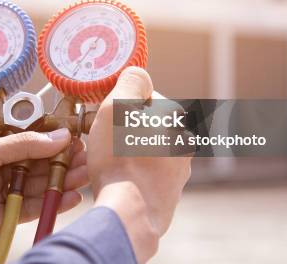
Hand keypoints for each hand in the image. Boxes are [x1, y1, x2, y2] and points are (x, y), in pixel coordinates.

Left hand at [0, 128, 87, 263]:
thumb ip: (21, 146)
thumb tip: (56, 136)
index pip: (28, 140)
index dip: (52, 138)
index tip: (74, 136)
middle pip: (37, 163)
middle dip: (62, 160)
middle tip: (86, 157)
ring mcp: (3, 193)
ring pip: (39, 185)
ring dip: (62, 180)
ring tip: (85, 175)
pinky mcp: (5, 216)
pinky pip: (34, 207)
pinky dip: (52, 202)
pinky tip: (71, 195)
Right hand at [87, 67, 191, 261]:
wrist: (130, 213)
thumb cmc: (121, 159)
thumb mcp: (117, 106)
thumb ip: (130, 81)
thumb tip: (137, 74)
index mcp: (176, 116)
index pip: (142, 96)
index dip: (118, 104)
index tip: (104, 118)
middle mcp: (184, 140)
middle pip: (143, 123)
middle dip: (123, 129)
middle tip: (102, 141)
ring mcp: (179, 168)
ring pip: (143, 148)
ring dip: (127, 151)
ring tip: (109, 163)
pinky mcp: (169, 191)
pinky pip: (145, 172)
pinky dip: (132, 173)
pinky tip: (119, 179)